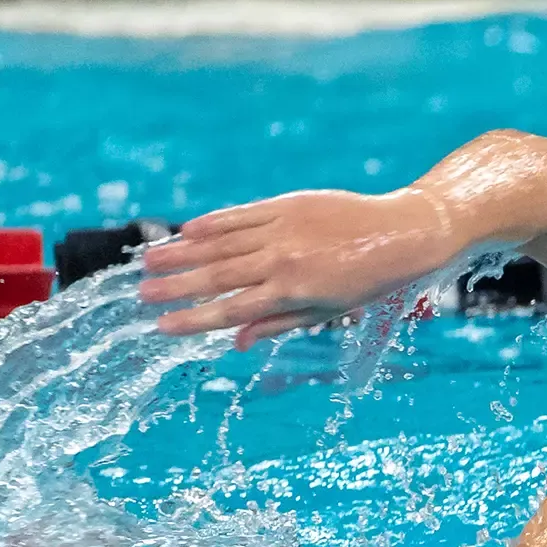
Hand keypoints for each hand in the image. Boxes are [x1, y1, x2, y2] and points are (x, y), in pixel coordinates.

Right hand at [140, 188, 459, 349]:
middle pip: (218, 275)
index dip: (194, 319)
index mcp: (293, 292)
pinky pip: (242, 214)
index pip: (231, 309)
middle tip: (142, 294)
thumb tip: (234, 342)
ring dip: (183, 252)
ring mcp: (283, 228)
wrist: (404, 233)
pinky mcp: (288, 204)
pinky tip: (187, 230)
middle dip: (176, 286)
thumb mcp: (328, 312)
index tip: (162, 327)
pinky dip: (213, 222)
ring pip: (222, 242)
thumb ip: (277, 323)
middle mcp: (283, 260)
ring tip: (150, 260)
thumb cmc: (369, 282)